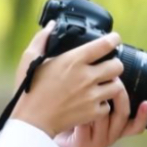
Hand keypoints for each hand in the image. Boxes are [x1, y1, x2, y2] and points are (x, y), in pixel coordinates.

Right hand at [10, 25, 125, 144]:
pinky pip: (108, 105)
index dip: (113, 40)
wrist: (32, 120)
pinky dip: (102, 104)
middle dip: (113, 64)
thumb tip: (52, 25)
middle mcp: (86, 76)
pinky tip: (93, 102)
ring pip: (117, 86)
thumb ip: (42, 39)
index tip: (114, 39)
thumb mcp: (29, 59)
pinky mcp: (93, 112)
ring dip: (110, 84)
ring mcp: (92, 95)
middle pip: (117, 65)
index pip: (105, 44)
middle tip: (107, 66)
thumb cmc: (29, 89)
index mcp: (73, 60)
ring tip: (102, 85)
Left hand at [53, 78, 146, 146]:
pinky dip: (81, 112)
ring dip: (96, 101)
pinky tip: (73, 104)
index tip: (146, 102)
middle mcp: (110, 136)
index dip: (143, 116)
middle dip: (119, 95)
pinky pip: (86, 124)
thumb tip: (110, 71)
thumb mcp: (89, 109)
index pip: (136, 125)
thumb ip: (101, 96)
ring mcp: (98, 142)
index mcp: (115, 128)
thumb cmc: (72, 121)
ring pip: (104, 117)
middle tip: (113, 79)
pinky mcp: (84, 145)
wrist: (54, 141)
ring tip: (87, 87)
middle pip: (122, 116)